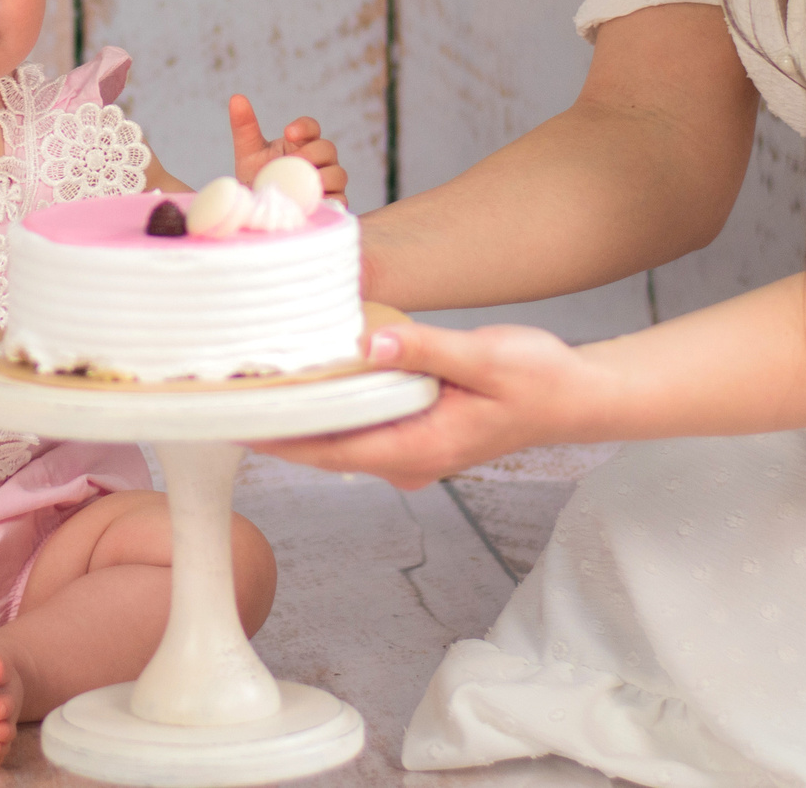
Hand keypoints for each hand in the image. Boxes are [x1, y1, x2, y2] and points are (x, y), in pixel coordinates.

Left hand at [228, 95, 347, 202]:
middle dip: (312, 153)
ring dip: (322, 177)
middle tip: (292, 163)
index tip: (287, 132)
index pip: (312, 128)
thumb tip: (236, 98)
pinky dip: (329, 200)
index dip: (304, 127)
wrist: (258, 213)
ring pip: (339, 174)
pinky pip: (340, 200)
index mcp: (301, 143)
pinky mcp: (332, 204)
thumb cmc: (257, 179)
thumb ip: (244, 127)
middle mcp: (319, 160)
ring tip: (301, 184)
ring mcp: (328, 182)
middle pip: (328, 148)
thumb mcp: (248, 153)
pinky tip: (312, 203)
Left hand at [247, 319, 617, 489]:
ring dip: (303, 418)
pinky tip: (313, 382)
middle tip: (227, 395)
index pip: (330, 449)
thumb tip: (368, 345)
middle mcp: (411, 460)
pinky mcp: (419, 436)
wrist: (578, 398)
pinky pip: (362, 429)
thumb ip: (424, 349)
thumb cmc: (539, 379)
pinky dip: (333, 410)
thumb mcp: (483, 355)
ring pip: (342, 441)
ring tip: (256, 385)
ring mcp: (415, 453)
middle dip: (277, 427)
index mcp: (421, 448)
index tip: (232, 421)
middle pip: (326, 450)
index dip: (277, 437)